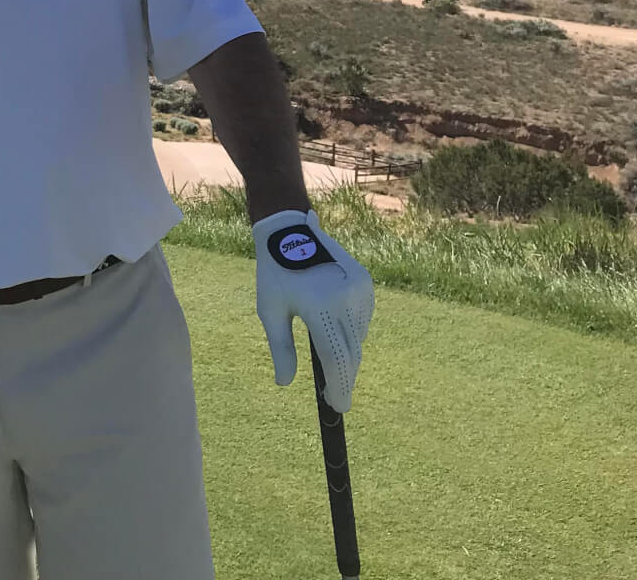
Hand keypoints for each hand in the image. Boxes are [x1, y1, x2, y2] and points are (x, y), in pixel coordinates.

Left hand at [254, 209, 374, 413]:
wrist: (290, 229)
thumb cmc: (274, 273)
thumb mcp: (270, 311)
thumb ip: (280, 349)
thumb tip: (284, 383)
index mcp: (319, 308)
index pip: (337, 360)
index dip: (339, 388)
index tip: (337, 407)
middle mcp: (344, 300)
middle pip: (352, 354)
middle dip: (344, 378)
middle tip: (336, 397)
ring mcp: (359, 290)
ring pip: (358, 338)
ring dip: (347, 352)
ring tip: (330, 359)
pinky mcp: (365, 283)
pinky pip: (362, 319)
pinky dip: (352, 330)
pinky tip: (335, 326)